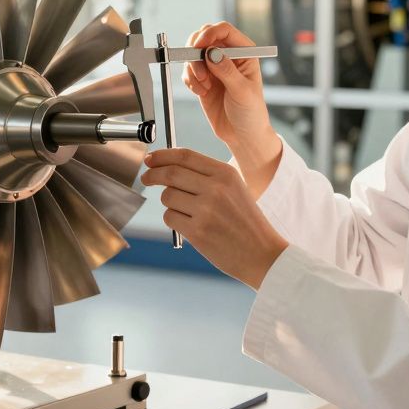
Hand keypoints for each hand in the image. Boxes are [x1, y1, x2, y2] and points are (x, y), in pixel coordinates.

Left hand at [141, 148, 287, 289]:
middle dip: (153, 174)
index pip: (185, 156)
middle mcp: (216, 189)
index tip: (151, 159)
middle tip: (147, 177)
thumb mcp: (234, 189)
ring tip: (187, 212)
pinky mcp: (197, 232)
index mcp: (226, 174)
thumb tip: (168, 165)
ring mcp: (206, 210)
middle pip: (170, 173)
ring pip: (167, 196)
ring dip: (169, 202)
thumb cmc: (245, 221)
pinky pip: (170, 217)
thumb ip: (206, 176)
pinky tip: (190, 226)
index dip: (162, 155)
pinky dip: (173, 220)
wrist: (262, 253)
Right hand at [182, 22, 281, 196]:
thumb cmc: (251, 113)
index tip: (199, 46)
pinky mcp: (203, 79)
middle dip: (195, 51)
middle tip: (197, 68)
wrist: (242, 135)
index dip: (209, 34)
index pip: (224, 31)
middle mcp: (229, 56)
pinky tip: (201, 92)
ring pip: (193, 53)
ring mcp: (214, 67)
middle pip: (204, 37)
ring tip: (203, 86)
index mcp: (245, 53)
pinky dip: (189, 80)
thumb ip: (227, 71)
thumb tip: (212, 53)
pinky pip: (188, 71)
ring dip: (193, 69)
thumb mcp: (242, 91)